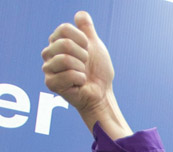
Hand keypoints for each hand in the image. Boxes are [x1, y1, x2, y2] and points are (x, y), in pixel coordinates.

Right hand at [41, 11, 127, 135]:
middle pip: (65, 44)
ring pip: (66, 59)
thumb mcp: (95, 46)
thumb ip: (87, 29)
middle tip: (85, 65)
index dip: (82, 39)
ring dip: (82, 68)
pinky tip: (79, 84)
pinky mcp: (50, 83)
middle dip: (83, 56)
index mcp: (57, 42)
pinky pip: (69, 75)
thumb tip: (80, 14)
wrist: (102, 93)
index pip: (64, 29)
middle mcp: (48, 53)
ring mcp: (48, 68)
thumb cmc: (98, 71)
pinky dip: (80, 80)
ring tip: (82, 74)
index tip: (87, 49)